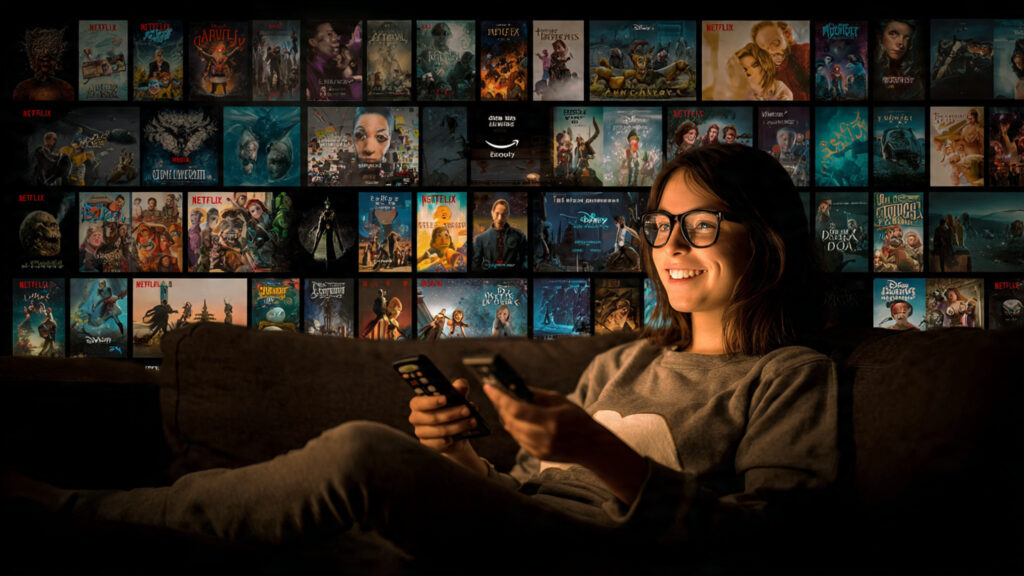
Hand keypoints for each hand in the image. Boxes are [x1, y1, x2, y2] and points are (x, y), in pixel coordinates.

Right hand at [408, 379, 484, 474]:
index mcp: (418, 403)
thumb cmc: (453, 408)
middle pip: (433, 417)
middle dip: (452, 413)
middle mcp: (416, 417)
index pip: (419, 402)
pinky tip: (462, 434)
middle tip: (468, 410)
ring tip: (472, 421)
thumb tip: (461, 385)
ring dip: (458, 426)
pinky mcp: (428, 445)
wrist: (455, 432)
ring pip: (440, 430)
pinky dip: (453, 438)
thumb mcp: (457, 396)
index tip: (446, 399)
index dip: (432, 401)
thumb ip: (459, 387)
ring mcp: (420, 432)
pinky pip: (440, 443)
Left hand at [483, 384, 647, 503]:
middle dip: (500, 406)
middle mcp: (542, 437)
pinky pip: (518, 439)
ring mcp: (539, 449)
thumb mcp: (560, 401)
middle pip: (510, 420)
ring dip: (506, 417)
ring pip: (511, 430)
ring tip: (507, 405)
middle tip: (496, 394)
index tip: (488, 387)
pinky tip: (518, 420)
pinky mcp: (537, 455)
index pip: (516, 409)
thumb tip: (514, 387)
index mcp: (549, 421)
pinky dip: (515, 428)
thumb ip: (536, 395)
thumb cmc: (578, 419)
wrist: (592, 447)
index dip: (499, 398)